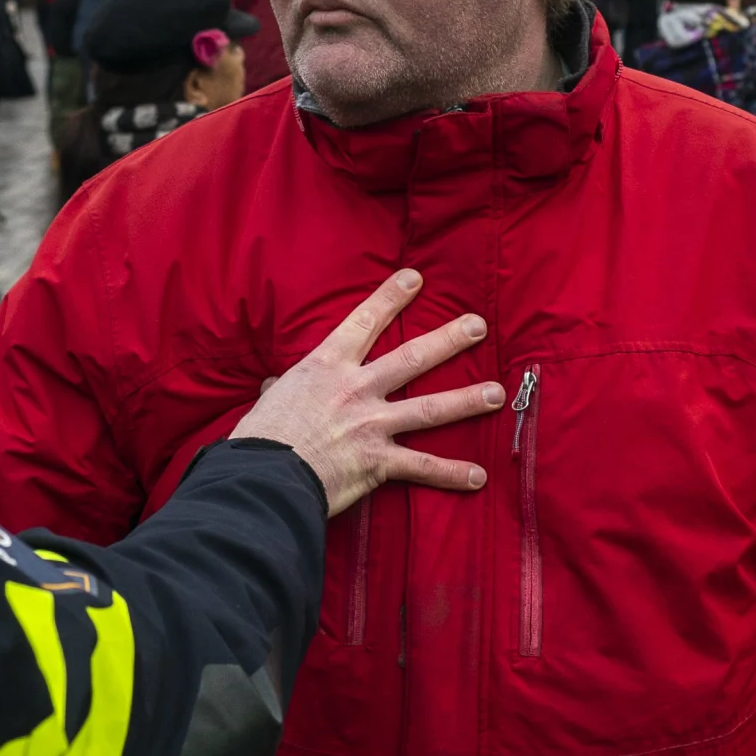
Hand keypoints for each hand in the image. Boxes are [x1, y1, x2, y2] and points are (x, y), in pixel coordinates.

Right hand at [232, 268, 499, 514]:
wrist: (264, 477)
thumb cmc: (260, 439)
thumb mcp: (268, 402)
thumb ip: (280, 390)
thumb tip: (273, 388)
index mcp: (326, 368)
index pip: (363, 323)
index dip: (390, 298)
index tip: (415, 278)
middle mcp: (356, 390)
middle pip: (411, 358)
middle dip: (448, 340)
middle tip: (477, 325)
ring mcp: (372, 425)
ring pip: (429, 408)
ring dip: (466, 401)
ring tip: (496, 394)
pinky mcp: (378, 463)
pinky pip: (422, 467)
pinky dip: (451, 474)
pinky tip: (478, 476)